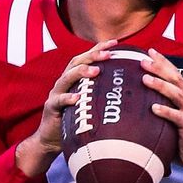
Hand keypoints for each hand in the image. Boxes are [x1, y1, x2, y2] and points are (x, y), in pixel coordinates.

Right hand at [16, 39, 117, 176]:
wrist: (51, 139)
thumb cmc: (75, 121)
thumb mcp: (90, 105)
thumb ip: (103, 95)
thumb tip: (130, 91)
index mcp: (74, 79)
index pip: (86, 58)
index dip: (99, 48)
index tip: (116, 43)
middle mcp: (64, 82)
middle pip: (76, 63)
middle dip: (92, 56)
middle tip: (108, 54)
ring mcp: (56, 93)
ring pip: (67, 78)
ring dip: (81, 72)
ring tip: (96, 71)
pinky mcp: (51, 107)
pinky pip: (59, 101)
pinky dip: (68, 98)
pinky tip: (77, 97)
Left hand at [141, 48, 182, 175]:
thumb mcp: (172, 118)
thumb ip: (161, 107)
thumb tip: (137, 101)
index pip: (174, 74)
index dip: (163, 62)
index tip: (149, 51)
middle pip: (175, 79)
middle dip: (159, 68)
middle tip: (143, 61)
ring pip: (176, 94)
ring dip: (160, 85)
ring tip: (145, 79)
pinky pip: (177, 117)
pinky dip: (165, 111)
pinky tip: (153, 108)